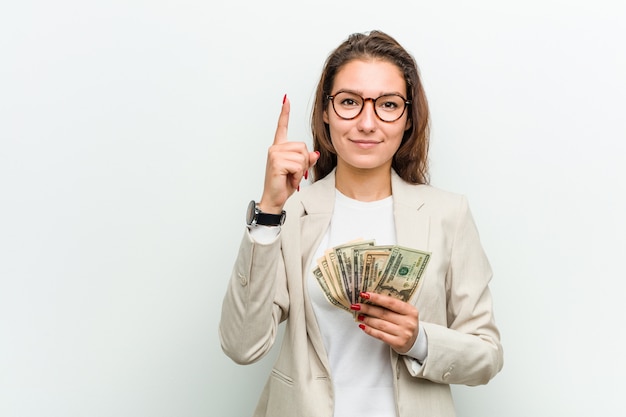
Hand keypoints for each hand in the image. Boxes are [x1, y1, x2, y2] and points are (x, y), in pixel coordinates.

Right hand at [259, 95, 319, 213]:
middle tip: (294, 173)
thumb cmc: (284, 185)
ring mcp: (275, 154)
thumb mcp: (299, 171)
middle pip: (303, 147)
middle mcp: (276, 148)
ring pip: (302, 156)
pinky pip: (298, 165)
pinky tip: (289, 179)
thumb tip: (314, 154)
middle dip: (304, 162)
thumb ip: (307, 160)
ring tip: (290, 177)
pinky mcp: (277, 162)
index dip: (285, 113)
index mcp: (279, 148)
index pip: (282, 127)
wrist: (274, 199)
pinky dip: (297, 175)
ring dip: (301, 170)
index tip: (286, 99)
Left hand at [352, 292, 419, 353]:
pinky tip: (363, 326)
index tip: (364, 294)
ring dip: (367, 319)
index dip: (376, 298)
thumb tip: (371, 299)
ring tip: (359, 316)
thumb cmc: (406, 323)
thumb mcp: (405, 312)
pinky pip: (380, 335)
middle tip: (357, 305)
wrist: (415, 341)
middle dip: (367, 308)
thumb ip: (393, 306)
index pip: (391, 302)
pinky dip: (370, 330)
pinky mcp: (398, 343)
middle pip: (383, 313)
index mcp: (410, 310)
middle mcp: (408, 322)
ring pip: (380, 324)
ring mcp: (404, 333)